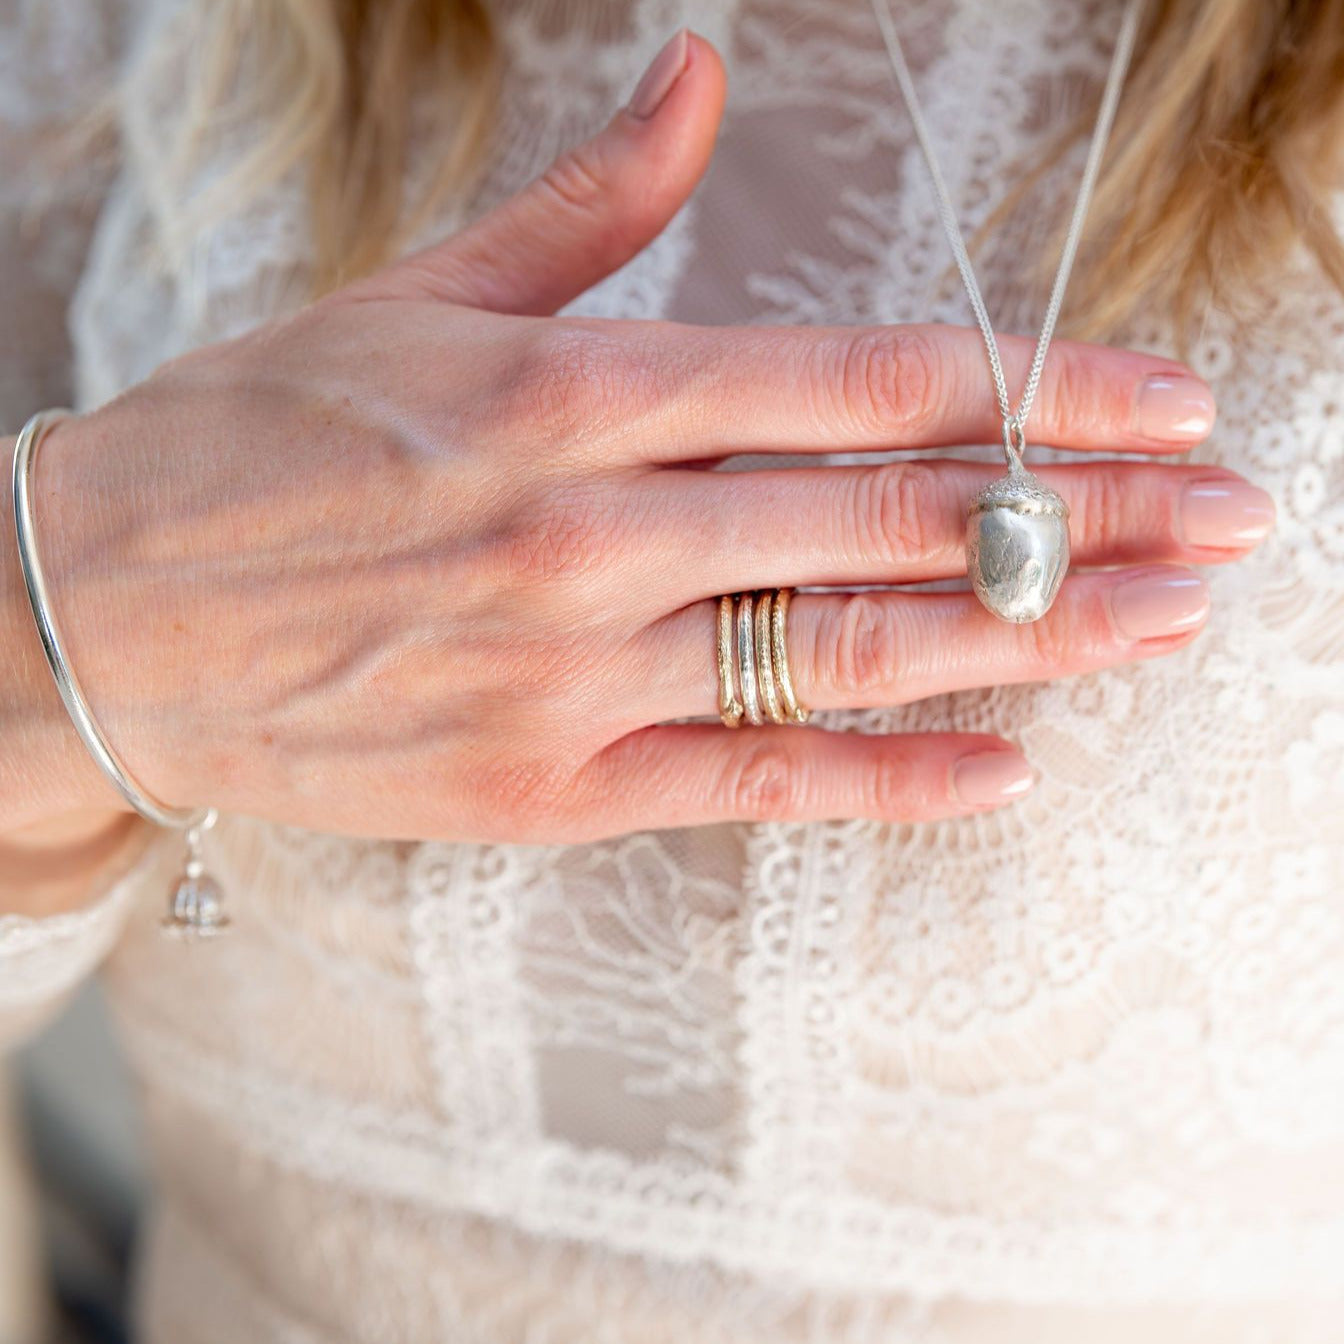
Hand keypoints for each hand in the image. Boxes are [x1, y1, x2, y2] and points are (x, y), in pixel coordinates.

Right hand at [22, 31, 1272, 843]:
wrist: (97, 619)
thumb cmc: (245, 444)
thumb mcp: (409, 298)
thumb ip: (586, 207)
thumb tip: (704, 78)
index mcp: (567, 392)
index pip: (859, 382)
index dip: (1035, 388)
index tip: (1167, 400)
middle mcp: (589, 534)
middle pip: (894, 519)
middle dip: (1088, 515)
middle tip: (1234, 521)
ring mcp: (572, 676)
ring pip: (850, 653)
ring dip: (1032, 641)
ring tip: (1167, 627)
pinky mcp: (544, 789)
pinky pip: (756, 786)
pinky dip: (890, 783)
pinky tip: (1009, 772)